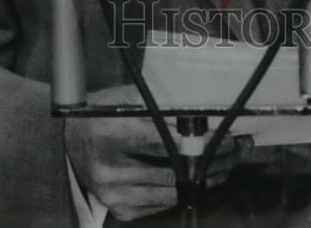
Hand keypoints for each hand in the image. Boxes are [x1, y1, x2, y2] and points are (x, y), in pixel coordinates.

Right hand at [64, 84, 250, 221]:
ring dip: (207, 177)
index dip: (200, 139)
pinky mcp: (121, 210)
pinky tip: (206, 176)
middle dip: (213, 160)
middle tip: (239, 149)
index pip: (164, 138)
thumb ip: (161, 105)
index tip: (228, 135)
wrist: (70, 144)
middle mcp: (108, 169)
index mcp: (108, 132)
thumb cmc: (105, 114)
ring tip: (231, 162)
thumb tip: (209, 112)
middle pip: (173, 169)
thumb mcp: (128, 99)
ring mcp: (113, 195)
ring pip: (174, 190)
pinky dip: (188, 189)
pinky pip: (164, 202)